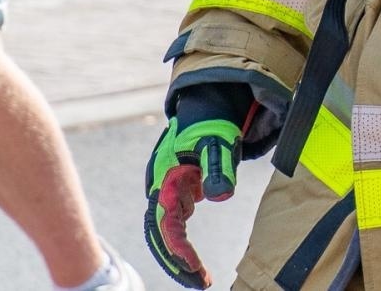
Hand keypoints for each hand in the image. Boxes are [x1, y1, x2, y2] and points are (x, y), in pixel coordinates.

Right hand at [144, 93, 245, 289]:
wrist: (207, 108)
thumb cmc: (212, 124)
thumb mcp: (219, 142)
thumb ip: (219, 167)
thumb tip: (220, 196)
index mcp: (166, 177)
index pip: (165, 220)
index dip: (177, 246)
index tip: (194, 265)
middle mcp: (161, 188)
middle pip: (160, 233)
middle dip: (176, 262)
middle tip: (201, 283)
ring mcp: (167, 192)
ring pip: (166, 233)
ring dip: (180, 258)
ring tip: (202, 280)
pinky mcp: (176, 194)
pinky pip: (174, 227)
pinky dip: (183, 246)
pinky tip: (196, 263)